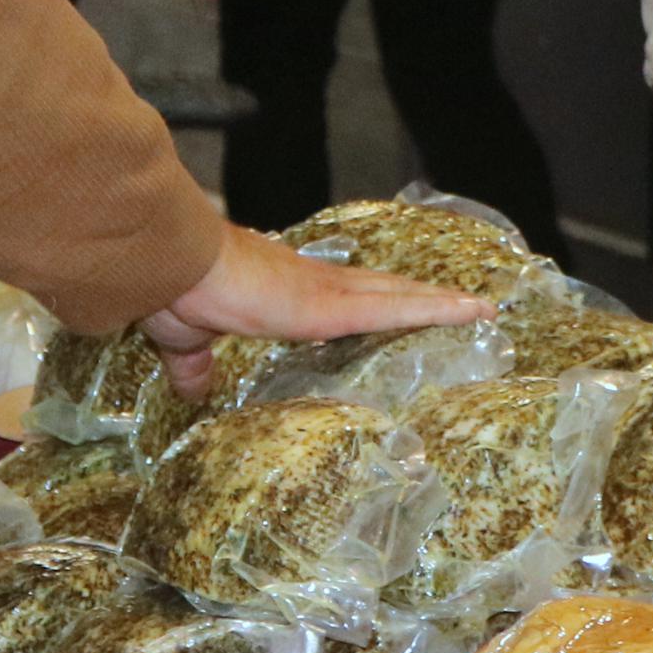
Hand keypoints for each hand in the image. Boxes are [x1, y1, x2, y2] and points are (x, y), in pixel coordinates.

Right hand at [139, 225, 491, 390]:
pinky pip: (396, 308)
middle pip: (382, 289)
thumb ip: (195, 364)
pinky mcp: (327, 307)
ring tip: (481, 310)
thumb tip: (191, 388)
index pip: (345, 296)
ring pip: (398, 295)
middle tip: (463, 305)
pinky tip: (469, 312)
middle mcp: (315, 284)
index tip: (402, 305)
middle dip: (420, 297)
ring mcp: (326, 292)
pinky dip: (436, 310)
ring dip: (440, 303)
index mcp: (287, 292)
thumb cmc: (177, 290)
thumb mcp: (188, 338)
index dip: (377, 298)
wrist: (171, 263)